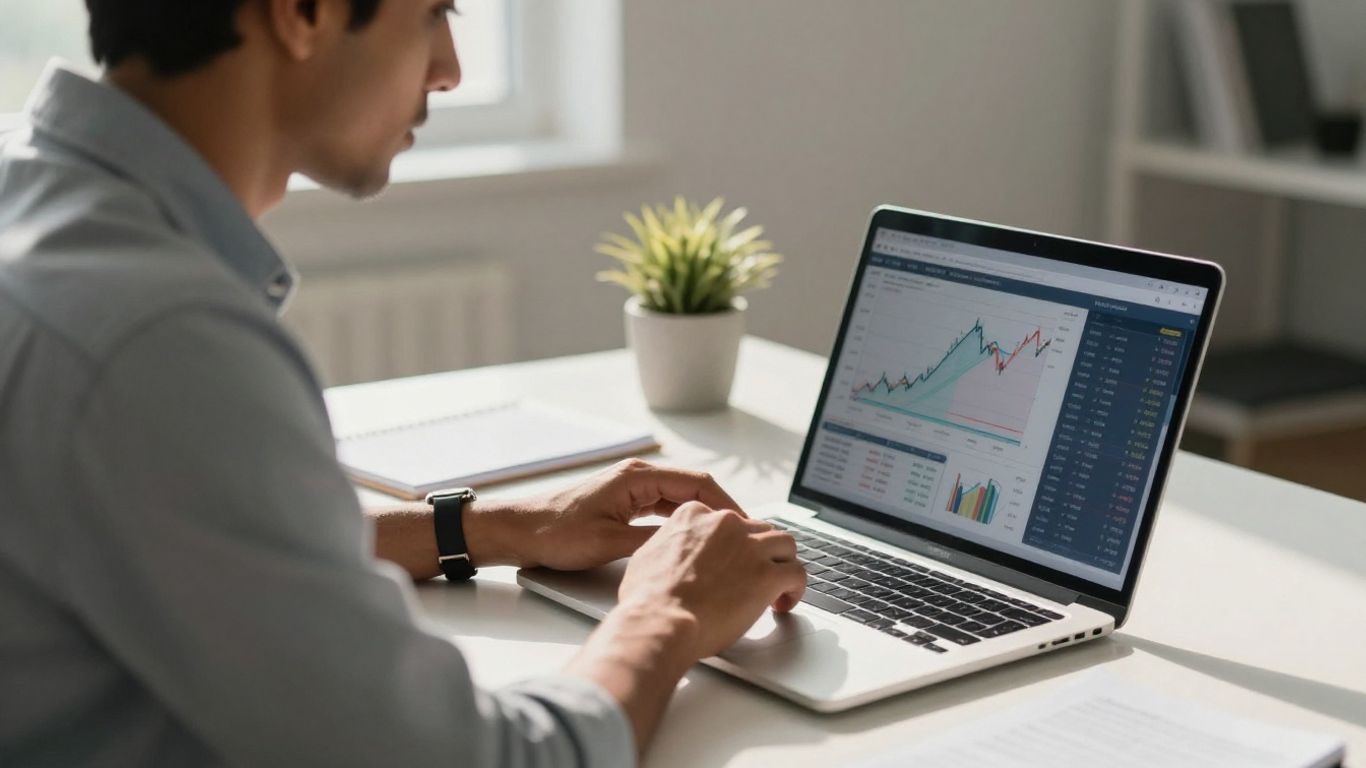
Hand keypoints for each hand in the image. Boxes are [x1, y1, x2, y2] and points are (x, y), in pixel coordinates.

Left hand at [464, 458, 742, 570]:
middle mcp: (638, 476)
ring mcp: (631, 488)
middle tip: (745, 537)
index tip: (746, 526)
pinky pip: (665, 509)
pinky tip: (696, 542)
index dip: (727, 506)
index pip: (698, 484)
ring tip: (728, 542)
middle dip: (722, 513)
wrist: (519, 531)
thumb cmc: (554, 532)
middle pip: (694, 490)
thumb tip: (689, 549)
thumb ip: (652, 542)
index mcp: (637, 477)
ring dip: (704, 519)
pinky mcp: (624, 503)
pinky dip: (684, 523)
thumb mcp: (609, 544)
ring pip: (681, 500)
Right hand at [617, 502, 805, 658]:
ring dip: (783, 564)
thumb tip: (672, 552)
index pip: (729, 520)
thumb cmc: (647, 598)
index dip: (735, 544)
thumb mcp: (648, 554)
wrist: (659, 621)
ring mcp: (749, 548)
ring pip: (785, 544)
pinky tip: (785, 602)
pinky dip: (796, 588)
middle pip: (759, 529)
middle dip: (762, 553)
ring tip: (779, 587)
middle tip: (758, 575)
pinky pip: (797, 573)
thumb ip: (669, 544)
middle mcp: (726, 524)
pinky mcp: (767, 575)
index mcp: (696, 514)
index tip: (735, 561)